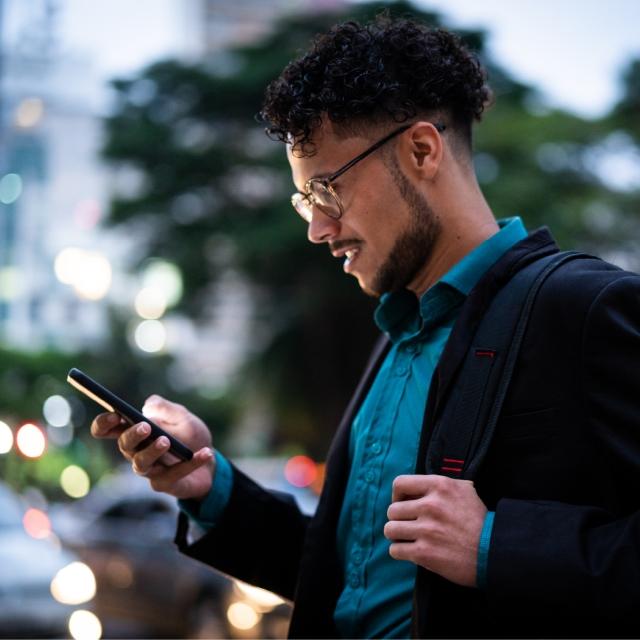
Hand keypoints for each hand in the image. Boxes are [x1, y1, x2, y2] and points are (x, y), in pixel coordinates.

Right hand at [91, 395, 215, 500]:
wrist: (211, 462)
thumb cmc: (190, 436)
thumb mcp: (182, 416)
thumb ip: (166, 409)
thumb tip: (148, 406)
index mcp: (135, 432)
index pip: (107, 429)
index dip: (104, 423)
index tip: (114, 415)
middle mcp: (136, 452)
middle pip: (124, 445)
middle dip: (132, 435)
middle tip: (145, 427)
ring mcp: (149, 469)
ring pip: (141, 464)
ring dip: (152, 451)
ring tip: (166, 441)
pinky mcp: (163, 483)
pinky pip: (173, 474)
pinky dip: (190, 463)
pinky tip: (205, 453)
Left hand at [383, 474, 486, 586]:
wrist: (494, 552)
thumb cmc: (479, 521)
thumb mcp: (465, 490)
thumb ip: (442, 485)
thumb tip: (420, 485)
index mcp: (440, 486)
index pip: (399, 483)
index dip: (397, 495)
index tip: (403, 503)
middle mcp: (431, 505)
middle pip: (392, 510)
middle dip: (398, 519)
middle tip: (408, 525)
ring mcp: (427, 530)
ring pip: (390, 529)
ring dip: (396, 535)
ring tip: (407, 538)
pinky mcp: (425, 553)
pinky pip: (395, 550)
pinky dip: (400, 552)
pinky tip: (410, 551)